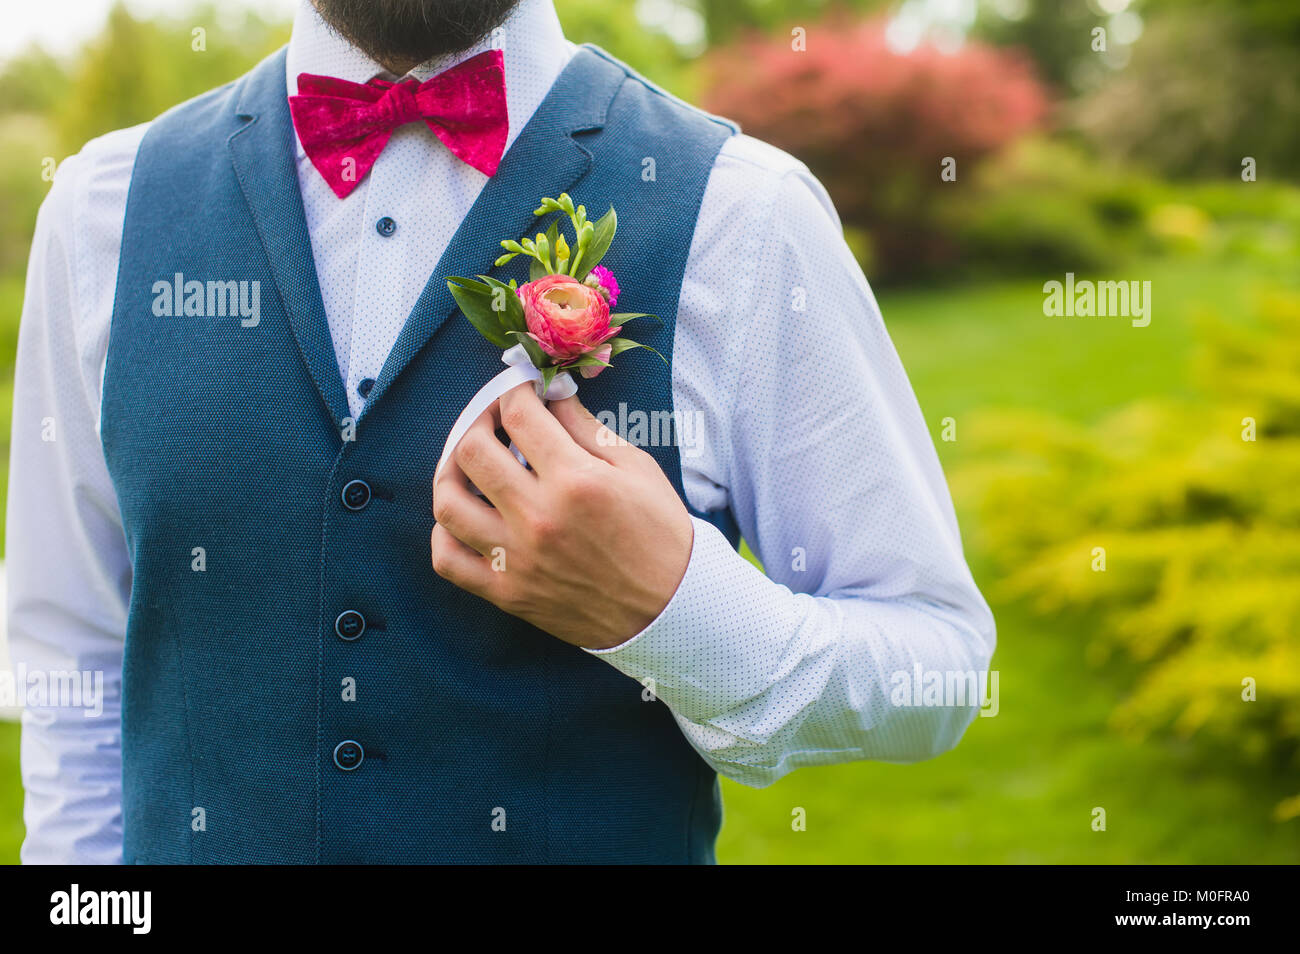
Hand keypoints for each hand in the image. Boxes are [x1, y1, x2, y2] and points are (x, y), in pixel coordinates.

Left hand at [431, 382, 693, 649]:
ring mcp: (517, 559)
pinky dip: (444, 533)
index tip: (521, 391)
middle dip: (479, 421)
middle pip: (472, 451)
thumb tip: (549, 393)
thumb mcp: (636, 468)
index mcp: (575, 481)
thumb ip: (585, 427)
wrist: (671, 609)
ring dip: (450, 472)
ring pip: (448, 503)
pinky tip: (464, 515)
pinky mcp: (507, 593)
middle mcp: (538, 518)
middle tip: (495, 421)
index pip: (519, 415)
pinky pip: (448, 560)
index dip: (515, 390)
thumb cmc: (659, 533)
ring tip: (468, 463)